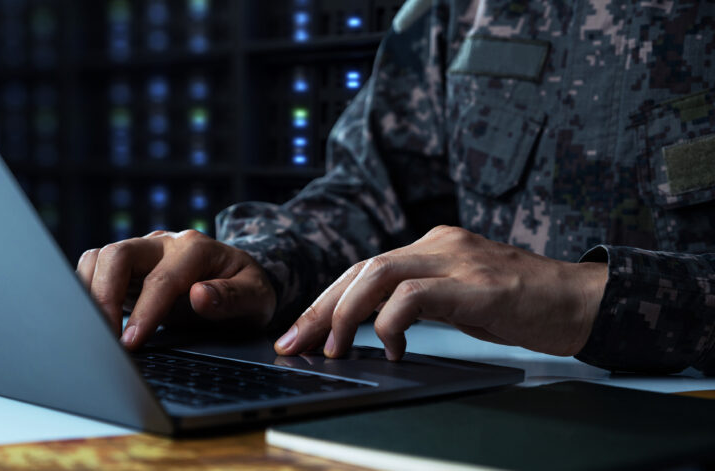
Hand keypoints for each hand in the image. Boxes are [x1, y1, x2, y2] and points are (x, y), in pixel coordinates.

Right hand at [76, 230, 275, 348]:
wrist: (242, 283)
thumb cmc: (249, 292)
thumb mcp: (256, 298)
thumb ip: (232, 297)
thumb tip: (200, 295)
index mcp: (197, 248)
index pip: (162, 279)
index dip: (145, 312)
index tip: (131, 343)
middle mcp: (166, 243)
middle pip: (119, 254)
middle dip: (104, 295)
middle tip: (104, 337)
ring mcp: (145, 252)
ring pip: (100, 258)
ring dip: (90, 292)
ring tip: (94, 332)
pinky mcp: (130, 267)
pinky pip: (96, 269)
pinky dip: (87, 291)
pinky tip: (93, 319)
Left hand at [274, 225, 606, 359]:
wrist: (580, 301)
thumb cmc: (520, 304)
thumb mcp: (459, 297)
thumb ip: (420, 300)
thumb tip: (374, 326)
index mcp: (432, 246)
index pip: (364, 268)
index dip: (326, 299)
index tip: (300, 332)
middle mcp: (438, 244)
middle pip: (361, 269)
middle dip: (320, 308)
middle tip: (295, 343)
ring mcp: (457, 259)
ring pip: (378, 274)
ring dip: (346, 314)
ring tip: (334, 349)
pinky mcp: (475, 284)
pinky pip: (415, 294)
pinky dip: (392, 322)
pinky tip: (394, 347)